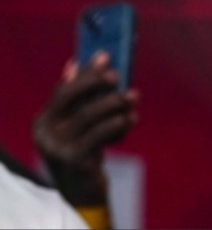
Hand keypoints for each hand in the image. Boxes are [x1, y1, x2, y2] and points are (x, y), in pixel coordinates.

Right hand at [33, 54, 137, 206]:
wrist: (82, 189)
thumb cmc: (84, 148)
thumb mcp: (77, 124)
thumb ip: (77, 98)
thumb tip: (75, 63)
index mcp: (43, 121)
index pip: (63, 90)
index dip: (85, 72)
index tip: (105, 55)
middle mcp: (46, 133)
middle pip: (71, 98)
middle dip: (95, 83)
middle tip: (118, 75)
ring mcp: (59, 148)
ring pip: (90, 115)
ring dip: (115, 102)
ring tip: (134, 96)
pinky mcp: (76, 161)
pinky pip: (100, 134)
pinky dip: (119, 123)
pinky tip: (132, 118)